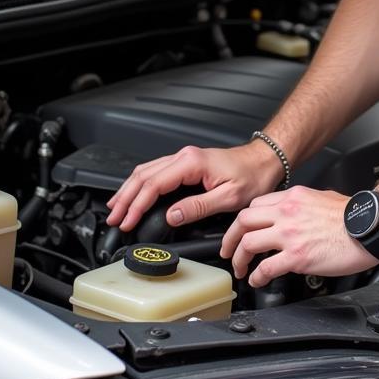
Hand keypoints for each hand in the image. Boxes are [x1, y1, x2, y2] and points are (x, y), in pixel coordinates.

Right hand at [105, 142, 285, 231]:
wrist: (265, 161)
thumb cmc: (252, 176)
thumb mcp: (229, 197)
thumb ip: (198, 207)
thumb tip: (171, 216)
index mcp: (191, 163)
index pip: (154, 184)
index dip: (137, 205)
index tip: (127, 221)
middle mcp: (184, 157)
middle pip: (143, 175)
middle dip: (125, 198)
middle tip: (114, 219)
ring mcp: (184, 158)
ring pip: (146, 171)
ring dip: (128, 190)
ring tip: (116, 208)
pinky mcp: (186, 163)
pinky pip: (155, 171)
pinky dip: (140, 184)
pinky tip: (134, 193)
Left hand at [221, 186, 378, 286]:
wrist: (368, 227)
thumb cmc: (353, 215)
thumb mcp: (322, 197)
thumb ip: (303, 204)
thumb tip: (296, 214)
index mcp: (293, 197)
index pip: (256, 205)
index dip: (244, 221)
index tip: (242, 231)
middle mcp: (287, 212)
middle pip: (244, 221)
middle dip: (230, 238)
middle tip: (228, 250)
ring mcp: (290, 234)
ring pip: (249, 243)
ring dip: (239, 259)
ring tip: (240, 269)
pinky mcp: (297, 256)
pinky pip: (266, 267)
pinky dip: (257, 276)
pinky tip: (257, 280)